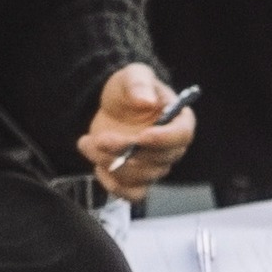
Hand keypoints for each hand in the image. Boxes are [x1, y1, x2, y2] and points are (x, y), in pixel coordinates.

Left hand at [83, 64, 194, 201]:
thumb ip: (139, 84)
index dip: (164, 139)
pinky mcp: (137, 179)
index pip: (182, 135)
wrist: (112, 108)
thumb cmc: (129, 90)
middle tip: (100, 138)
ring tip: (90, 143)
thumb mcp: (132, 76)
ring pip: (141, 177)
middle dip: (126, 151)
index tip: (142, 137)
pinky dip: (114, 186)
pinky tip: (98, 166)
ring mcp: (155, 166)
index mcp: (179, 120)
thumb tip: (146, 100)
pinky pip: (133, 194)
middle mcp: (171, 147)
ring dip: (112, 163)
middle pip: (158, 160)